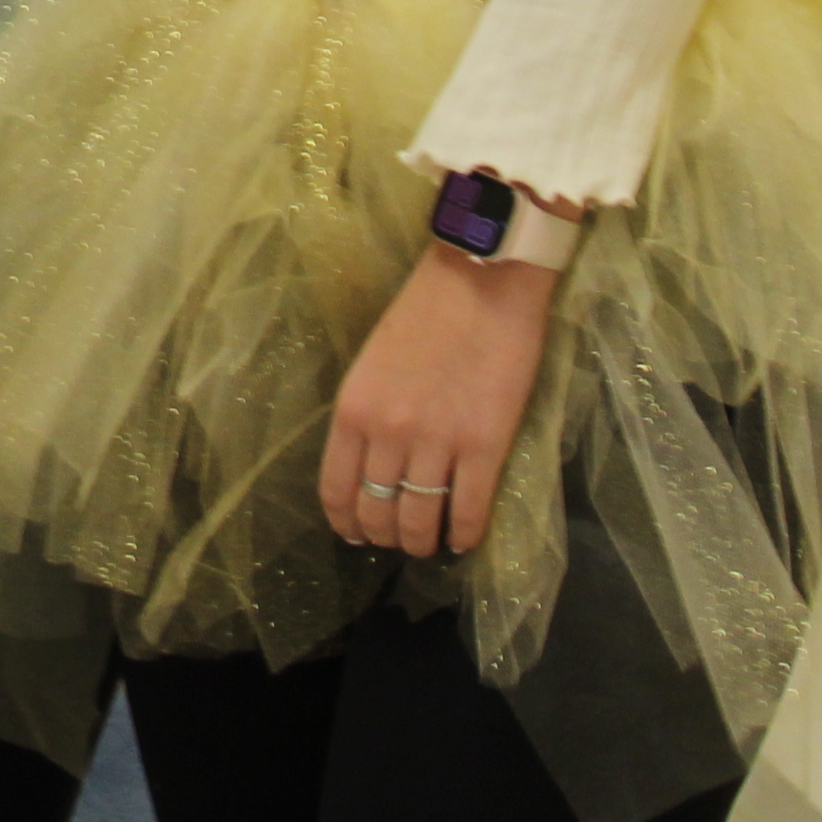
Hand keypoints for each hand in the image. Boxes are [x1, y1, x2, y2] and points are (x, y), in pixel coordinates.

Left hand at [321, 240, 556, 559]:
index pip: (336, 491)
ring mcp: (436, 443)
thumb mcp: (372, 363)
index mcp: (353, 410)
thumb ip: (366, 414)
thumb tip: (368, 467)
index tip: (357, 534)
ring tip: (431, 543)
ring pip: (420, 522)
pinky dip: (465, 535)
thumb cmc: (425, 311)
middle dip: (386, 536)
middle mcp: (387, 434)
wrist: (483, 278)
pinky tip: (464, 538)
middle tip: (399, 538)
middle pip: (377, 513)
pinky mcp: (485, 445)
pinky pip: (470, 512)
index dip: (347, 523)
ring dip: (423, 542)